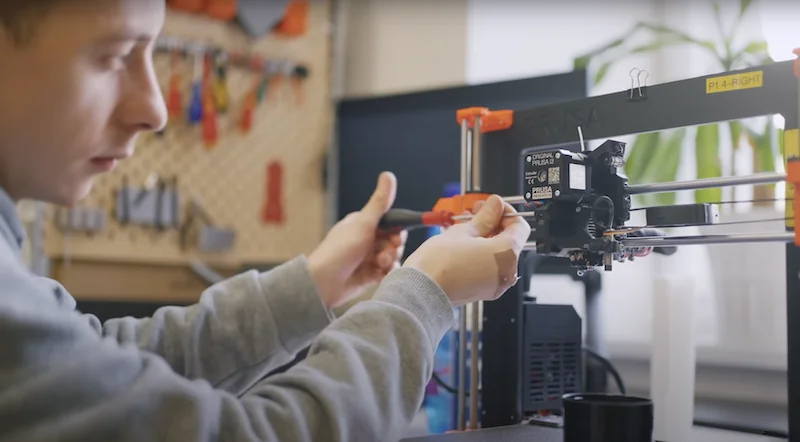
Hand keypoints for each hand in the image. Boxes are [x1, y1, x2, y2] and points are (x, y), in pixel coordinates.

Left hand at [308, 172, 404, 308]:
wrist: (323, 283)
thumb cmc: (339, 250)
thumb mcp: (362, 224)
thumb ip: (379, 202)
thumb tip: (388, 175)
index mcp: (363, 225)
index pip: (390, 223)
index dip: (396, 231)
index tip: (395, 238)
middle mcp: (366, 240)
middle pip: (394, 241)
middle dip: (393, 248)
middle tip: (383, 254)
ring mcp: (367, 258)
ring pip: (391, 257)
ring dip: (389, 261)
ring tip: (378, 265)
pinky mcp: (369, 275)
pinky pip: (386, 271)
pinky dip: (386, 272)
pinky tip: (381, 274)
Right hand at [403, 195, 530, 305]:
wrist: (422, 290)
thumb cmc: (439, 264)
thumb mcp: (463, 231)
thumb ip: (485, 217)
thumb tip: (495, 205)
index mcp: (506, 254)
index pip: (519, 226)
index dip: (505, 212)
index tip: (491, 207)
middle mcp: (507, 272)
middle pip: (509, 240)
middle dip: (493, 224)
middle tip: (476, 213)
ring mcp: (496, 284)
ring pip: (498, 254)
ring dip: (486, 238)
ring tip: (465, 228)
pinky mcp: (484, 291)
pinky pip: (490, 267)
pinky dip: (482, 255)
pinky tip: (465, 245)